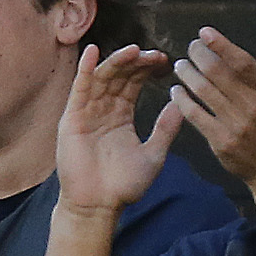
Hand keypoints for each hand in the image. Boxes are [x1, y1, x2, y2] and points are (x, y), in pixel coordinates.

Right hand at [54, 44, 181, 215]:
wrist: (99, 205)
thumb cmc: (125, 184)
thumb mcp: (154, 153)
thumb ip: (166, 128)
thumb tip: (183, 103)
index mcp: (122, 115)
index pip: (134, 83)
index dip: (147, 69)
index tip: (166, 60)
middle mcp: (104, 109)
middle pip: (120, 76)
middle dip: (137, 62)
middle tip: (155, 54)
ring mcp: (87, 112)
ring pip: (102, 78)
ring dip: (117, 61)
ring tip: (134, 50)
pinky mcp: (72, 119)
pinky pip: (79, 89)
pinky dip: (86, 69)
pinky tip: (93, 51)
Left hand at [171, 27, 255, 188]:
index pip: (242, 62)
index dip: (221, 45)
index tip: (204, 32)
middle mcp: (255, 107)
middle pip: (218, 73)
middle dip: (199, 55)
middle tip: (192, 47)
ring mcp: (236, 125)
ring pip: (203, 91)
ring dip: (187, 73)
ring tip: (181, 64)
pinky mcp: (221, 141)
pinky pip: (194, 115)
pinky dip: (182, 100)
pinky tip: (177, 90)